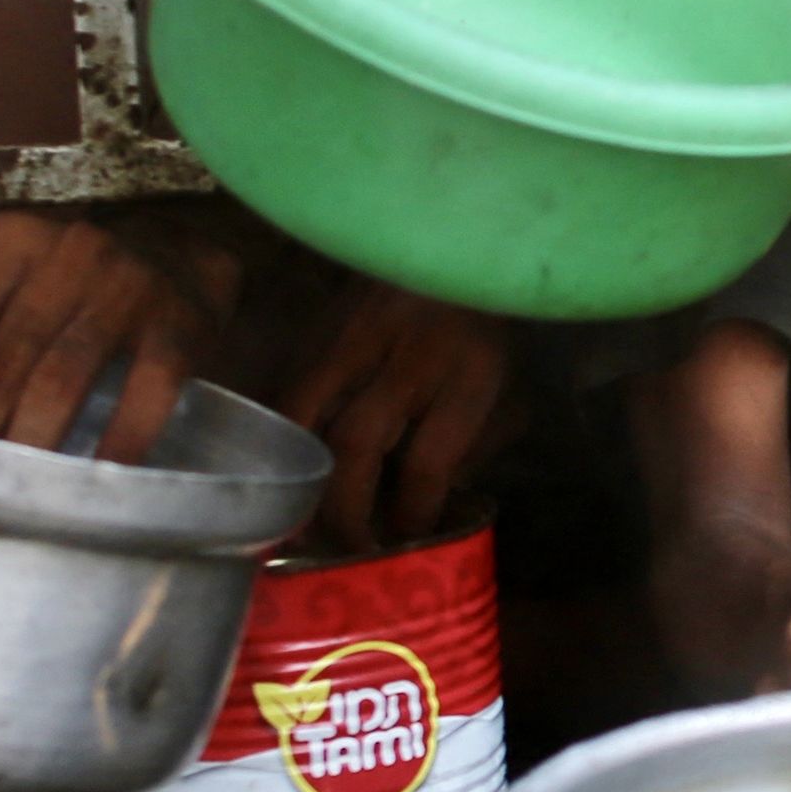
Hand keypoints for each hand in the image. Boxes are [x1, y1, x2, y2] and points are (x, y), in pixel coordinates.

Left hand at [0, 210, 237, 462]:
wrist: (189, 235)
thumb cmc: (84, 270)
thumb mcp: (20, 269)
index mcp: (9, 244)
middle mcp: (67, 257)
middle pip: (1, 365)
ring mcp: (128, 287)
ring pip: (61, 381)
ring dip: (33, 442)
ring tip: (14, 486)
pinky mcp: (181, 320)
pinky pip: (145, 390)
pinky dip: (120, 437)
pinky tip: (101, 473)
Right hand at [273, 282, 522, 555]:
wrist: (457, 244)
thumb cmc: (487, 332)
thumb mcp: (510, 393)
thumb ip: (474, 451)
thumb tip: (423, 512)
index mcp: (468, 371)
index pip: (430, 461)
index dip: (412, 512)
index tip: (406, 539)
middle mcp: (408, 353)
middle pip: (358, 442)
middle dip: (345, 508)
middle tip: (349, 546)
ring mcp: (354, 335)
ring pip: (304, 413)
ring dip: (297, 474)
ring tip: (301, 519)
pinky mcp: (319, 326)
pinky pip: (285, 388)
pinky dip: (280, 435)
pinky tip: (284, 467)